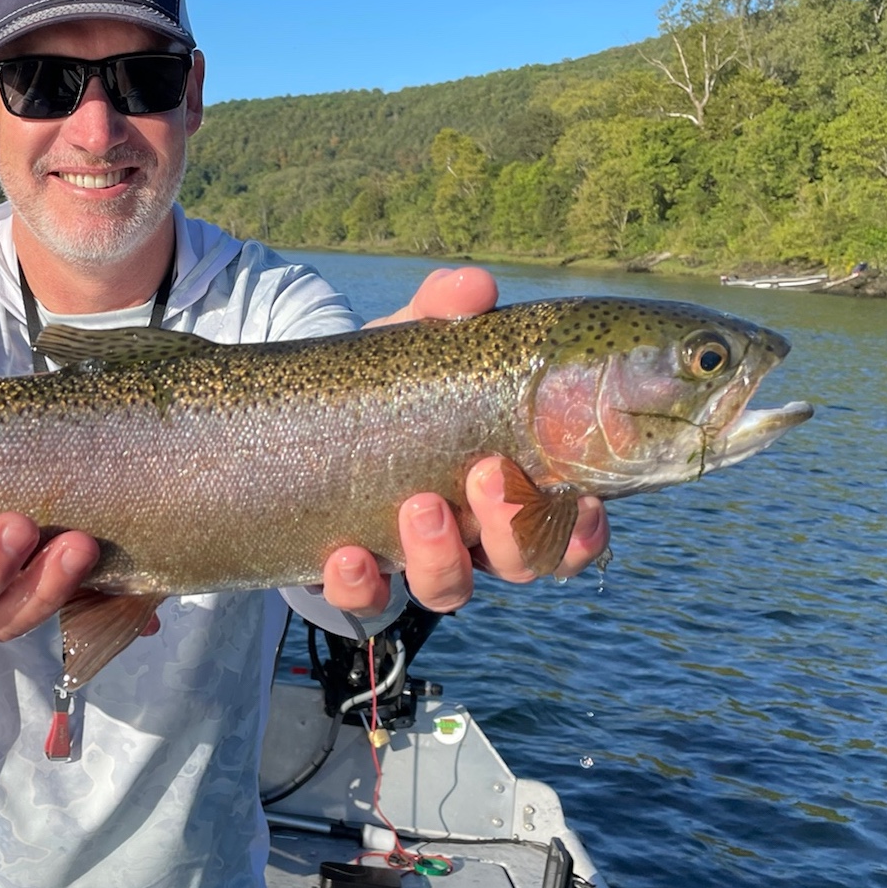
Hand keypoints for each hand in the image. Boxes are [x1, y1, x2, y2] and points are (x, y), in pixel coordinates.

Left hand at [321, 268, 611, 614]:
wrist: (301, 423)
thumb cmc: (388, 384)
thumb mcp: (412, 343)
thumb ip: (442, 311)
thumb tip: (474, 286)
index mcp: (511, 484)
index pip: (571, 526)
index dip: (585, 529)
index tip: (582, 500)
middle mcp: (473, 534)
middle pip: (521, 563)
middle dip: (513, 530)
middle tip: (488, 476)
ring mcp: (415, 560)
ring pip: (451, 589)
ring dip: (441, 556)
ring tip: (419, 506)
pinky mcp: (355, 577)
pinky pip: (366, 601)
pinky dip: (360, 584)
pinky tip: (346, 555)